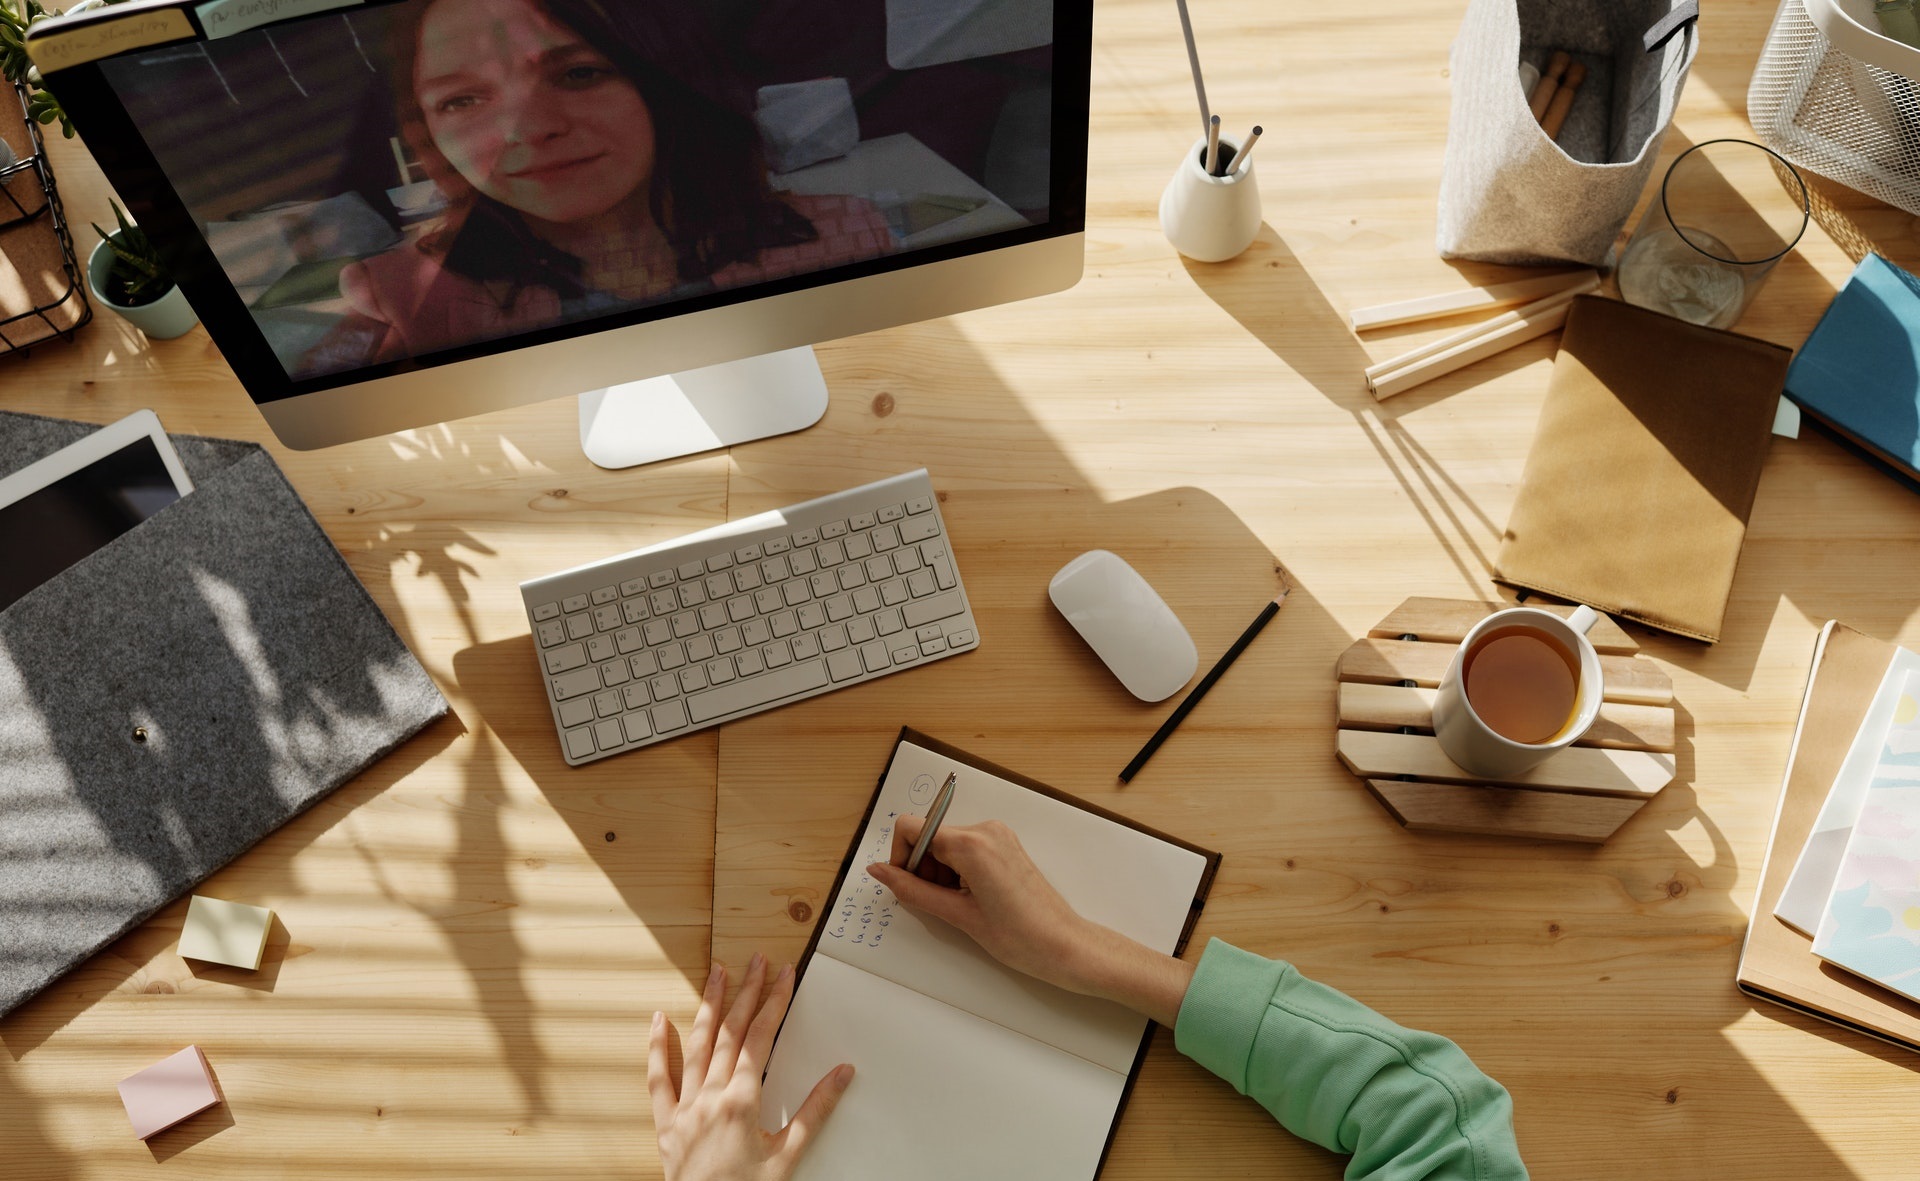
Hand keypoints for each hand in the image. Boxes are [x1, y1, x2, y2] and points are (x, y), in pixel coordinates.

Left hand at [649, 955, 853, 1180]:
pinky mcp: (666, 1124)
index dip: (775, 1001)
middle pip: (730, 1032)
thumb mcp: (788, 1156)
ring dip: (709, 1006)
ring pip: (696, 1045)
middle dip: (746, 992)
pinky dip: (657, 1047)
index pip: (761, 1038)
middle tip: (756, 960)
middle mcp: (709, 1097)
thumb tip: (841, 1073)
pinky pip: (657, 1079)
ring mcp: (684, 1108)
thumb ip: (815, 1111)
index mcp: (741, 1102)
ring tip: (717, 973)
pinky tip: (658, 1019)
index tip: (784, 974)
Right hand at [867, 817, 1193, 1025]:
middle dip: (922, 869)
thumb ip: (912, 890)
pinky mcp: (1005, 845)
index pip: (911, 827)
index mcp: (972, 843)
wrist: (1064, 946)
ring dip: (940, 872)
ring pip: (945, 844)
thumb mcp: (957, 916)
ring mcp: (998, 835)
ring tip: (960, 905)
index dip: (901, 857)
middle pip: (928, 836)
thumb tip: (880, 872)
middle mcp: (985, 830)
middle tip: (939, 903)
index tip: (907, 885)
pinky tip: (971, 898)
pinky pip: (965, 849)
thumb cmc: (1020, 936)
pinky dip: (957, 871)